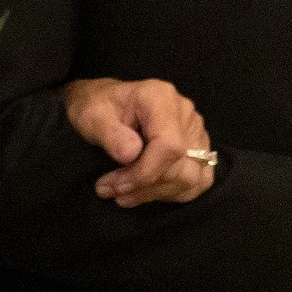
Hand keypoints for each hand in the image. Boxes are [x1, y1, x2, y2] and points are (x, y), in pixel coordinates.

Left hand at [64, 77, 215, 207]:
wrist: (105, 104)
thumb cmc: (98, 107)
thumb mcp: (91, 116)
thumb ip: (110, 134)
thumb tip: (131, 155)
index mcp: (161, 98)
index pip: (169, 145)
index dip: (145, 173)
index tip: (116, 185)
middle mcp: (185, 112)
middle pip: (180, 165)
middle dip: (143, 186)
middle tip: (109, 190)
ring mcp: (195, 130)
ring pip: (190, 178)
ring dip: (155, 193)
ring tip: (122, 194)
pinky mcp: (199, 147)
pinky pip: (199, 180)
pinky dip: (173, 192)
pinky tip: (146, 191)